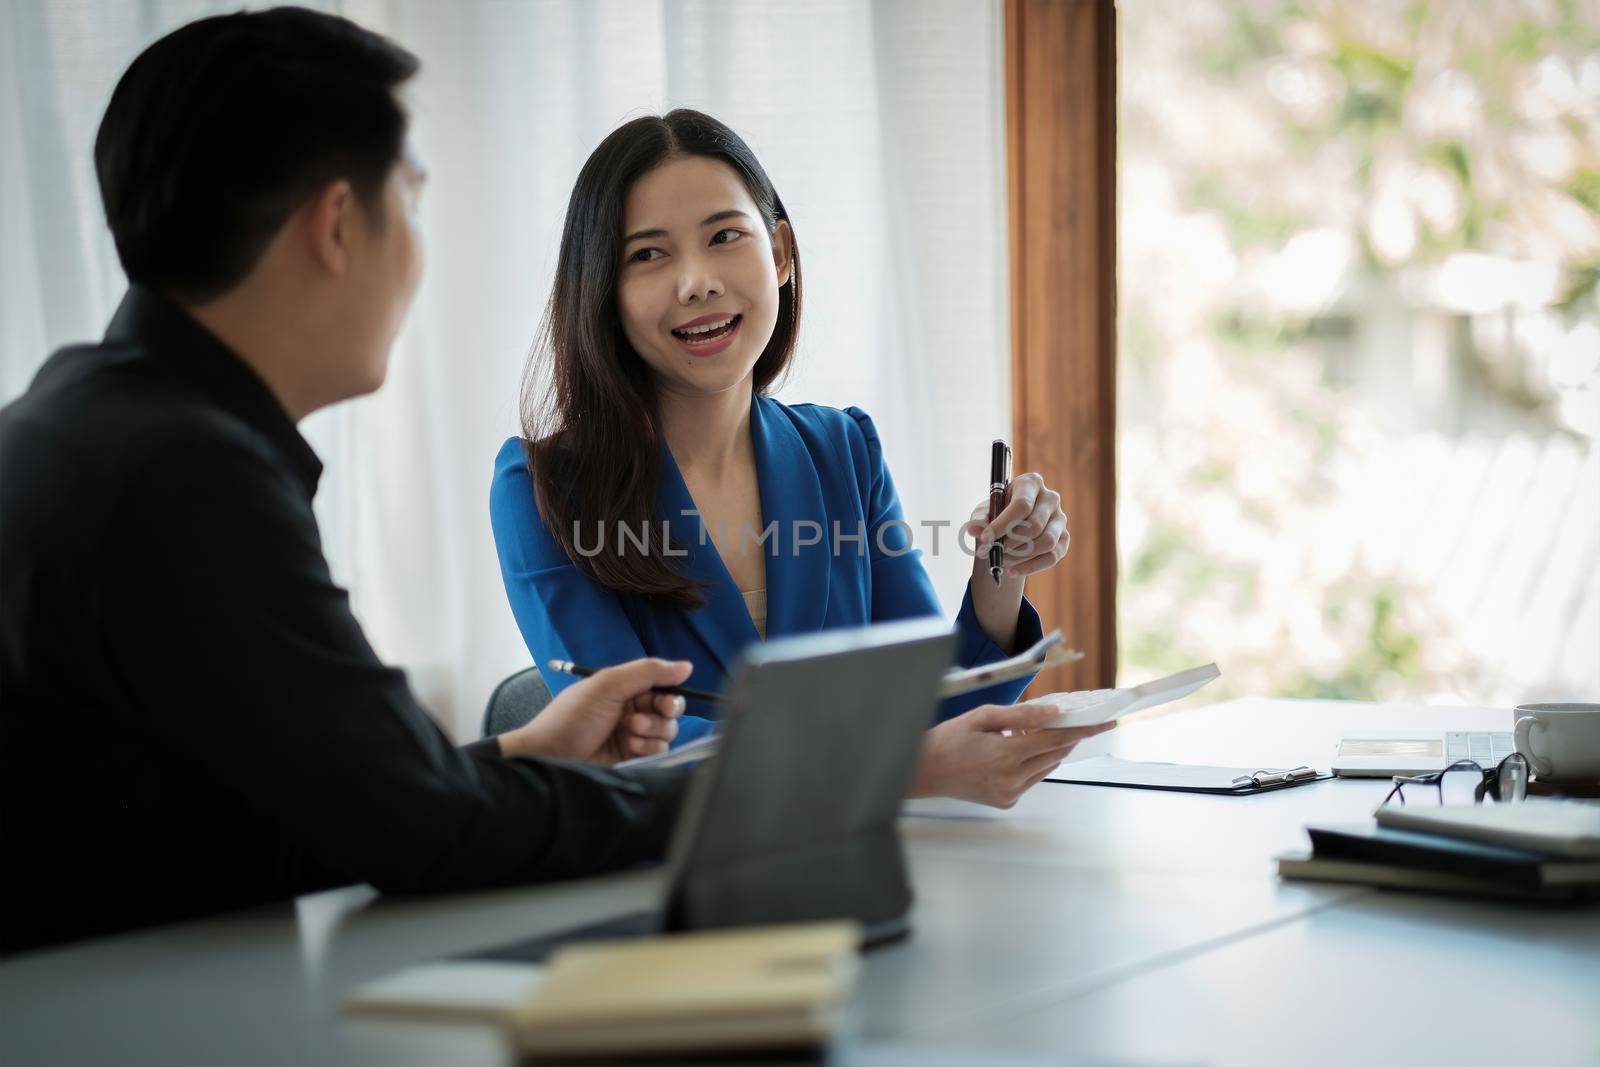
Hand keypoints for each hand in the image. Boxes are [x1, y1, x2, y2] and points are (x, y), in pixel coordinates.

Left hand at [499, 659, 689, 764]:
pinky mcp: (634, 759)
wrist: (549, 756)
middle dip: (662, 714)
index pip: (662, 687)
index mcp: (625, 688)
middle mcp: (633, 710)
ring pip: (667, 731)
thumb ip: (648, 671)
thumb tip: (687, 666)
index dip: (670, 694)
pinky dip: (649, 749)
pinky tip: (630, 748)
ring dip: (652, 732)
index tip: (668, 703)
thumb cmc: (572, 716)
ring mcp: (634, 735)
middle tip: (641, 720)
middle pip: (669, 710)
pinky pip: (659, 752)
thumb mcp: (608, 684)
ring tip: (629, 733)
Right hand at [909, 702, 1113, 807]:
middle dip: (1068, 736)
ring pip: (1045, 767)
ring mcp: (1010, 793)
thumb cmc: (950, 738)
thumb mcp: (983, 717)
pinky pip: (1031, 778)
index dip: (1081, 729)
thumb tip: (1054, 713)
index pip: (1055, 739)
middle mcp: (1012, 778)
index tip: (1103, 723)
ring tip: (1032, 732)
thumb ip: (1021, 715)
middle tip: (1080, 722)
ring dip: (1048, 749)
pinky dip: (1032, 762)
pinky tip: (1016, 749)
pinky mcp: (1007, 801)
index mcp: (1006, 754)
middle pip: (1054, 753)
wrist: (925, 770)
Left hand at [964, 472, 1068, 579]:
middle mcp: (1050, 498)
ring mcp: (1060, 518)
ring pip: (1047, 542)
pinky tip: (1012, 570)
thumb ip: (979, 519)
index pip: (1022, 505)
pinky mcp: (1064, 538)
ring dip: (1022, 556)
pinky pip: (1052, 556)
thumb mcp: (984, 512)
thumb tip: (973, 530)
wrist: (1011, 526)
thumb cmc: (997, 513)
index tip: (985, 540)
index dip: (1003, 525)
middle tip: (993, 553)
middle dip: (1011, 544)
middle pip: (1035, 525)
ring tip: (1002, 561)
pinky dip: (1031, 567)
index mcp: (1030, 483)